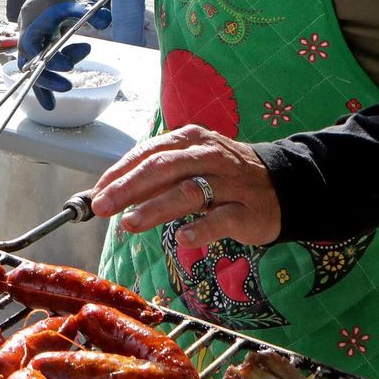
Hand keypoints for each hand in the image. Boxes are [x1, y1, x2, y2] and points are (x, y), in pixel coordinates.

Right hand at [16, 0, 111, 106]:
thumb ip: (89, 8)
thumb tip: (104, 21)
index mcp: (33, 18)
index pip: (33, 42)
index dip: (47, 57)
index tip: (69, 66)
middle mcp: (28, 31)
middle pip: (29, 60)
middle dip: (47, 76)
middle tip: (69, 85)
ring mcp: (34, 40)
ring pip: (32, 68)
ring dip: (46, 83)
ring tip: (62, 94)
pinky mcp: (41, 47)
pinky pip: (39, 69)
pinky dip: (44, 86)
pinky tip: (51, 104)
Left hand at [89, 125, 281, 247]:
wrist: (283, 185)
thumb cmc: (224, 174)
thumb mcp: (190, 164)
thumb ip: (155, 177)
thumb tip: (111, 193)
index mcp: (189, 140)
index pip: (147, 152)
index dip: (119, 172)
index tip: (95, 192)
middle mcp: (208, 156)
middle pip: (162, 168)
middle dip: (128, 188)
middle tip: (101, 207)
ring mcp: (229, 183)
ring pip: (188, 191)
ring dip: (155, 207)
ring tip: (129, 224)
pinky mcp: (248, 210)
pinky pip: (222, 219)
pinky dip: (202, 228)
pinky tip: (184, 238)